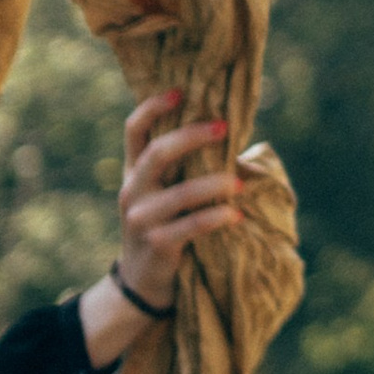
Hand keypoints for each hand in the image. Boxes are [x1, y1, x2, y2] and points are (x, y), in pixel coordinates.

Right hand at [76, 92, 246, 365]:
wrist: (144, 283)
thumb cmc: (166, 227)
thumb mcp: (165, 195)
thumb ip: (184, 168)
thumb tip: (230, 135)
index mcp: (134, 172)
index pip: (134, 131)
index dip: (152, 107)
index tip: (180, 91)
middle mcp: (133, 191)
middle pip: (157, 153)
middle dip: (192, 136)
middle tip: (225, 127)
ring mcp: (142, 219)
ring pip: (180, 192)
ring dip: (214, 184)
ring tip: (240, 182)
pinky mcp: (158, 244)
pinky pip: (191, 226)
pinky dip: (217, 217)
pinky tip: (237, 215)